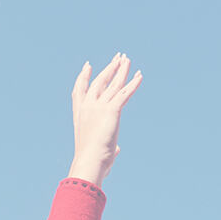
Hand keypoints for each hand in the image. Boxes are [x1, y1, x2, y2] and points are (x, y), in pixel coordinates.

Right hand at [68, 53, 142, 185]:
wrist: (90, 161)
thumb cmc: (92, 161)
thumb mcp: (97, 150)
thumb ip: (108, 147)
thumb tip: (116, 151)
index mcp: (80, 114)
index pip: (80, 90)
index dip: (83, 77)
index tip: (88, 66)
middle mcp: (88, 106)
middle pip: (100, 81)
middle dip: (109, 68)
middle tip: (117, 58)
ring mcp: (98, 106)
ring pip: (113, 83)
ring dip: (121, 70)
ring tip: (127, 59)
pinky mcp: (111, 109)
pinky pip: (125, 93)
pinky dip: (134, 84)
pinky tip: (140, 76)